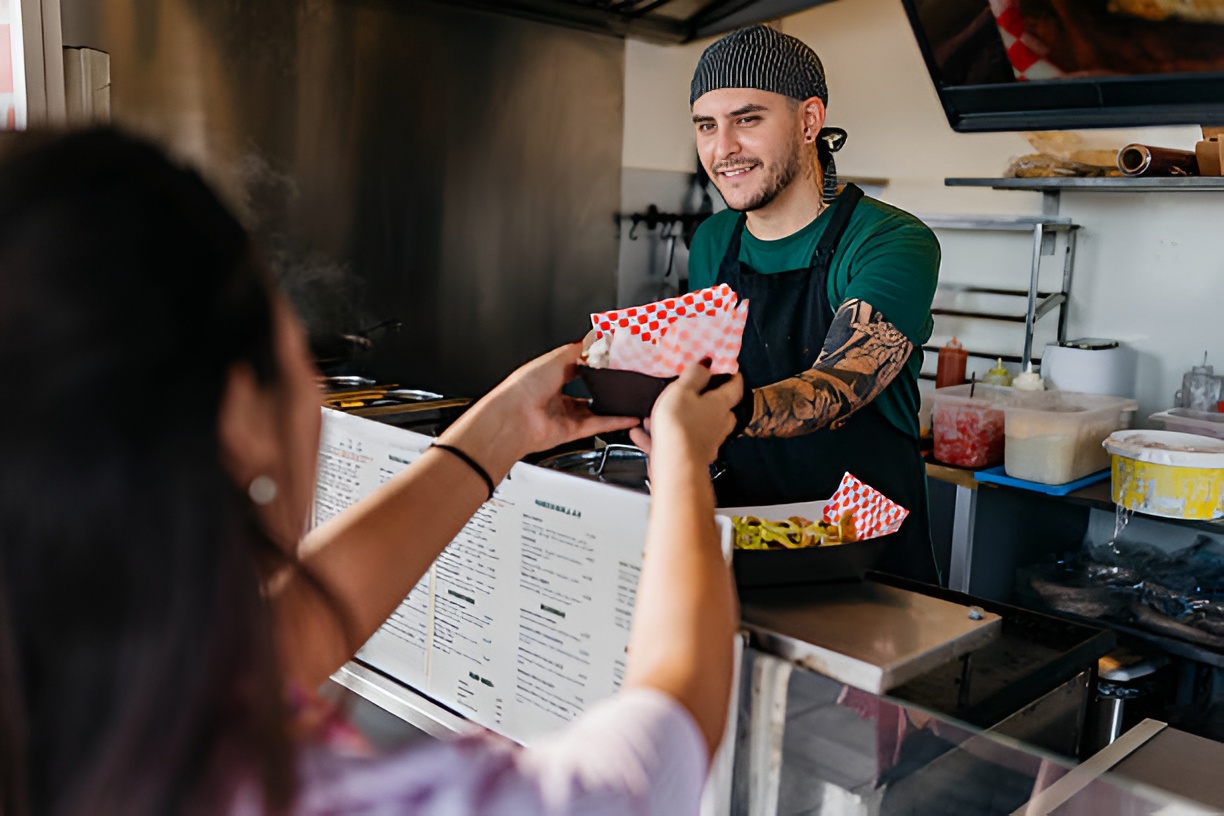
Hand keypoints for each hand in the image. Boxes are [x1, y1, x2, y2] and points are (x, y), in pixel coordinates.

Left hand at [449, 344, 637, 468]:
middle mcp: (554, 396)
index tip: (611, 360)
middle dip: (604, 387)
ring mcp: (562, 415)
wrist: (514, 418)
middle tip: (624, 380)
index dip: (592, 365)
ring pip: (593, 411)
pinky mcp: (570, 432)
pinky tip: (628, 417)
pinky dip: (614, 422)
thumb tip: (595, 340)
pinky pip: (596, 425)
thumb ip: (579, 350)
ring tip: (630, 399)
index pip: (574, 368)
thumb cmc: (523, 386)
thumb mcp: (556, 358)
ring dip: (612, 407)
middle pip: (585, 392)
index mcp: (547, 376)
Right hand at [648, 364, 742, 466]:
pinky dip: (660, 437)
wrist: (675, 466)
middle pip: (719, 408)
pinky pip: (676, 442)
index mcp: (720, 404)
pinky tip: (641, 434)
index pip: (735, 386)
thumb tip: (707, 364)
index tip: (728, 368)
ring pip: (695, 426)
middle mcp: (719, 424)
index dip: (733, 375)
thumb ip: (694, 375)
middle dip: (707, 399)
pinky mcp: (691, 457)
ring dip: (677, 419)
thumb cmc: (680, 426)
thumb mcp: (683, 390)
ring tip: (654, 415)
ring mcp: (707, 442)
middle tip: (693, 391)